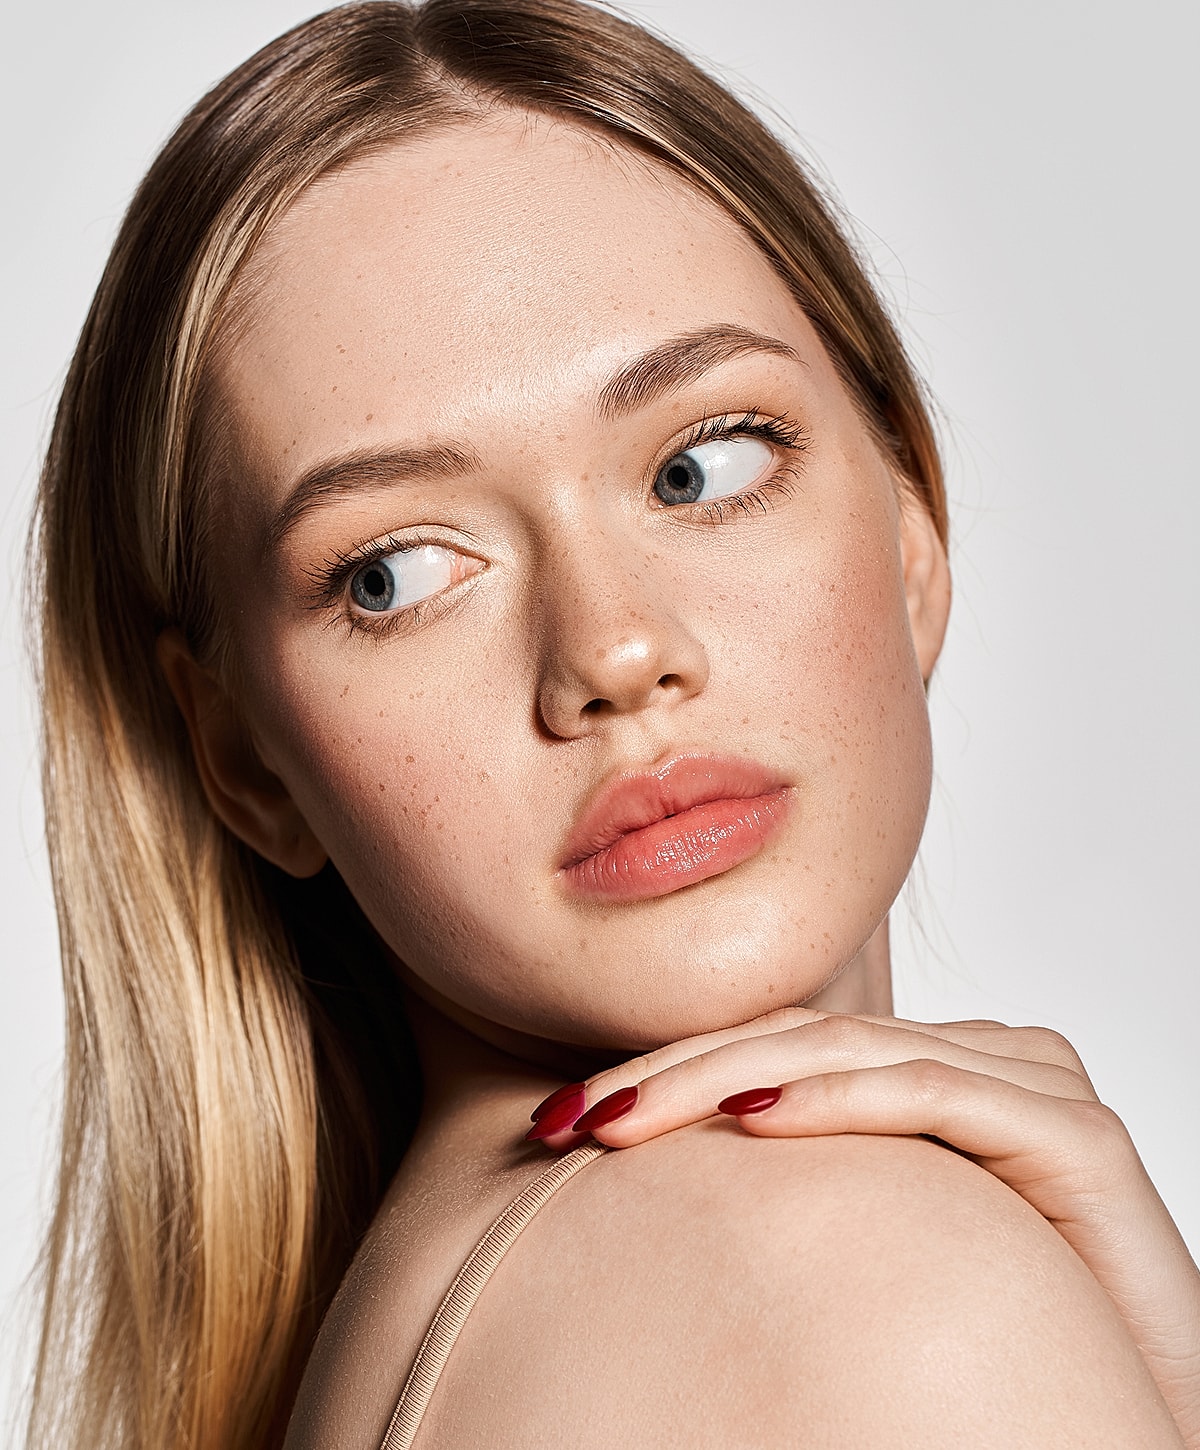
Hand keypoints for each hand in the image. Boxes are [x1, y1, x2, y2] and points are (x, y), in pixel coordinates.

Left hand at [529, 1007, 1199, 1443]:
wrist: (1129, 1422)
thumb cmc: (995, 1344)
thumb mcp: (866, 1252)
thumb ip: (795, 1195)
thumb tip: (649, 1200)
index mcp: (924, 1076)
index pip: (772, 1050)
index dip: (666, 1072)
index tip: (560, 1123)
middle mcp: (976, 1060)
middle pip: (795, 1041)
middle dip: (671, 1074)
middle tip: (566, 1120)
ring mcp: (1029, 1083)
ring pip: (846, 1051)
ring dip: (720, 1080)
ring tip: (620, 1120)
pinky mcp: (1075, 1132)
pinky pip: (932, 1094)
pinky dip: (835, 1101)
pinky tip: (751, 1126)